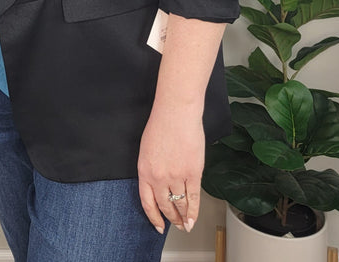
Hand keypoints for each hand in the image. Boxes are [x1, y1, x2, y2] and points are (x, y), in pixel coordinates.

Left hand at [137, 101, 204, 233]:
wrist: (176, 112)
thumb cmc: (161, 124)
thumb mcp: (147, 149)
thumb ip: (151, 168)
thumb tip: (158, 184)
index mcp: (144, 171)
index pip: (147, 202)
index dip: (153, 217)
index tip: (158, 225)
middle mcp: (158, 177)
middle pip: (165, 205)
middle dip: (171, 218)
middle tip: (175, 225)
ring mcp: (176, 176)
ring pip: (180, 204)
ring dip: (183, 216)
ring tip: (186, 224)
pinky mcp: (192, 173)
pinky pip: (193, 198)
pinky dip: (194, 211)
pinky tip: (194, 218)